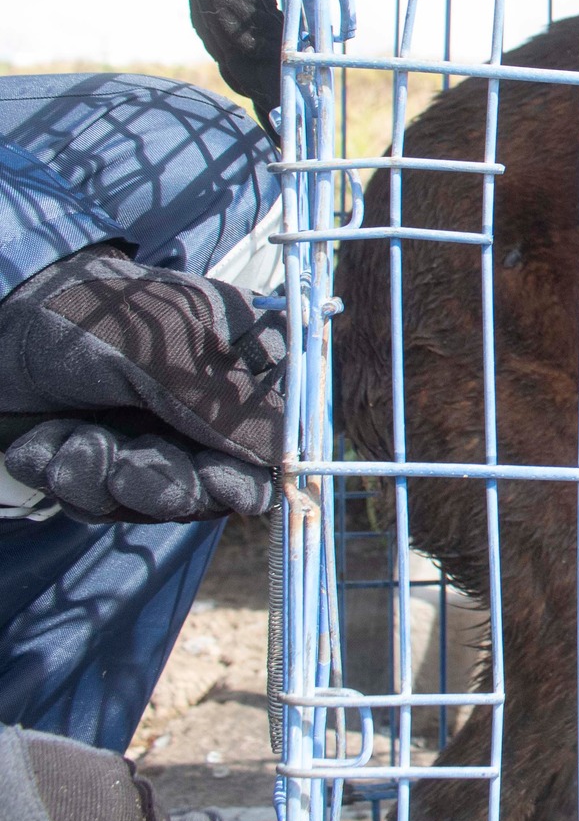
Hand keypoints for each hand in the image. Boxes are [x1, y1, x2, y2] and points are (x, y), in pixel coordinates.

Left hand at [0, 247, 284, 504]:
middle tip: (122, 462)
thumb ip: (235, 410)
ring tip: (73, 438)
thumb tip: (289, 463)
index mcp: (240, 370)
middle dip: (160, 481)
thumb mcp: (173, 354)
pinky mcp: (98, 465)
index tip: (214, 479)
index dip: (249, 475)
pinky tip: (47, 438)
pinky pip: (97, 504)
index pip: (273, 445)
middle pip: (212, 489)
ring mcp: (150, 440)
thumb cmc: (91, 316)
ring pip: (151, 502)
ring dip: (103, 476)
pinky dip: (65, 475)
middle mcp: (202, 413)